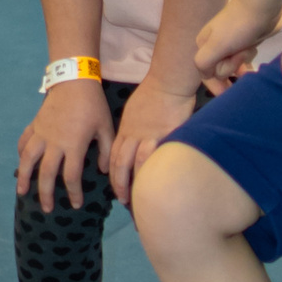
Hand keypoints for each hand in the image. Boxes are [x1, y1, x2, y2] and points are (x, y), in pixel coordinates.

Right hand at [16, 74, 112, 212]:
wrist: (73, 81)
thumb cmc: (93, 105)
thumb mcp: (106, 127)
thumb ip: (107, 151)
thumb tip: (104, 171)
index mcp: (74, 146)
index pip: (71, 176)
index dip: (73, 193)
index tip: (76, 205)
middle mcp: (54, 143)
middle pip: (46, 174)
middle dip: (46, 194)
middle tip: (47, 209)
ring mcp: (41, 134)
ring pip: (28, 160)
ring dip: (24, 178)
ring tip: (22, 192)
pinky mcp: (35, 125)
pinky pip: (24, 143)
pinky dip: (21, 154)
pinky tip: (21, 163)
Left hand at [108, 74, 196, 205]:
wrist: (167, 81)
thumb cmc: (154, 94)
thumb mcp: (133, 112)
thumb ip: (133, 130)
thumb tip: (135, 146)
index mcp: (125, 130)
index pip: (114, 156)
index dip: (113, 173)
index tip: (116, 187)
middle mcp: (132, 135)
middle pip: (120, 163)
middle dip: (119, 184)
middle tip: (122, 199)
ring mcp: (147, 135)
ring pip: (134, 164)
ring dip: (133, 182)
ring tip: (136, 198)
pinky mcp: (164, 134)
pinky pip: (154, 156)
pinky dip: (151, 171)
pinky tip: (153, 183)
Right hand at [192, 0, 278, 85]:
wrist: (261, 5)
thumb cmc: (237, 27)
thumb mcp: (216, 46)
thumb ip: (204, 63)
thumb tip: (206, 76)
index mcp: (203, 46)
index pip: (206, 75)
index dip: (217, 86)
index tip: (228, 94)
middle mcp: (214, 46)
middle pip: (221, 71)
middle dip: (232, 66)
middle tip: (240, 52)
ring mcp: (230, 44)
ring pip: (234, 66)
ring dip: (242, 63)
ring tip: (248, 49)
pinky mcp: (244, 41)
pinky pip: (244, 59)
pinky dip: (248, 58)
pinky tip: (253, 50)